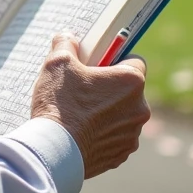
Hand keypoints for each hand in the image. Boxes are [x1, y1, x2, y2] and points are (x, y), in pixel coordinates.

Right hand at [30, 33, 150, 178]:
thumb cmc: (59, 105)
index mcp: (131, 82)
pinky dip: (101, 134)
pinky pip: (114, 138)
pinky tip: (81, 132)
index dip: (115, 59)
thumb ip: (66, 44)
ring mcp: (131, 135)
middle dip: (109, 88)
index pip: (134, 60)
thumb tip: (67, 37)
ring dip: (107, 112)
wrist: (53, 152)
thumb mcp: (58, 63)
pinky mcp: (120, 155)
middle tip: (84, 88)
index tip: (99, 64)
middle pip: (128, 90)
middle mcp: (139, 109)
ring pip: (122, 115)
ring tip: (79, 113)